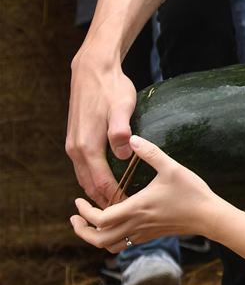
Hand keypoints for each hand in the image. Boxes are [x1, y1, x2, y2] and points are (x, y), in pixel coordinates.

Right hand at [66, 47, 137, 207]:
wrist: (92, 70)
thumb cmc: (111, 88)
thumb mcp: (122, 106)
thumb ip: (121, 130)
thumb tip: (124, 153)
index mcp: (88, 146)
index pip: (101, 183)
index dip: (116, 198)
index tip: (131, 209)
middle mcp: (76, 149)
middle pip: (90, 186)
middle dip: (106, 202)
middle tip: (126, 214)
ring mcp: (74, 145)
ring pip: (84, 178)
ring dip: (98, 193)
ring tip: (117, 204)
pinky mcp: (76, 139)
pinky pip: (83, 167)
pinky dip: (92, 180)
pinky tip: (105, 183)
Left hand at [70, 135, 220, 252]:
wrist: (209, 216)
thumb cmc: (191, 192)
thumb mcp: (172, 167)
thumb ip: (151, 153)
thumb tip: (133, 139)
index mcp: (137, 208)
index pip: (100, 219)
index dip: (85, 212)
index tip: (78, 200)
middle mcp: (136, 224)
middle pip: (98, 239)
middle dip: (82, 231)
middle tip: (75, 218)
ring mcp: (143, 233)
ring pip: (110, 246)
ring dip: (95, 238)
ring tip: (90, 224)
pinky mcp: (151, 236)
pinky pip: (124, 244)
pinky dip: (111, 239)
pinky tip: (115, 224)